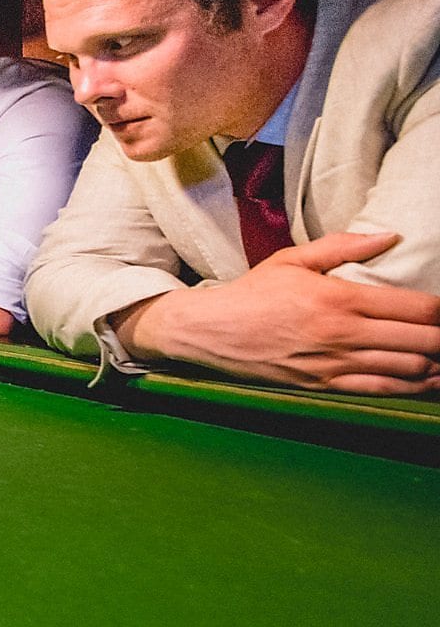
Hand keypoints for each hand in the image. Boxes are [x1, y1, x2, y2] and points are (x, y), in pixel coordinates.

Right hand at [114, 232, 439, 395]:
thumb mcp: (292, 259)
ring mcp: (335, 363)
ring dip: (435, 363)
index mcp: (340, 298)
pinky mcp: (325, 384)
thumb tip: (389, 236)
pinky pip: (382, 390)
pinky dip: (412, 386)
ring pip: (410, 369)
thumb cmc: (251, 293)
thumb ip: (344, 246)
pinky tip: (425, 378)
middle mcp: (343, 334)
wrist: (210, 331)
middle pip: (424, 342)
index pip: (417, 308)